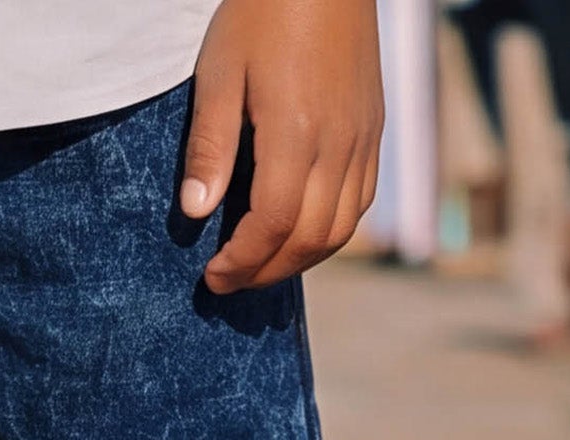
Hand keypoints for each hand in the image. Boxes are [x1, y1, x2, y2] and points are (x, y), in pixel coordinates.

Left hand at [180, 0, 383, 294]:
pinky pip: (358, 202)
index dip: (241, 262)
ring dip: (299, 260)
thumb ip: (210, 146)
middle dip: (266, 272)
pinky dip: (328, 233)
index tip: (212, 278)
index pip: (271, 224)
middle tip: (230, 282)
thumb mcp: (219, 72)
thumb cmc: (263, 12)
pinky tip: (297, 234)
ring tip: (260, 266)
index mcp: (295, 131)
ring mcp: (362, 138)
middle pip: (309, 238)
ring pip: (340, 229)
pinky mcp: (373, 130)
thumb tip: (196, 211)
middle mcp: (338, 142)